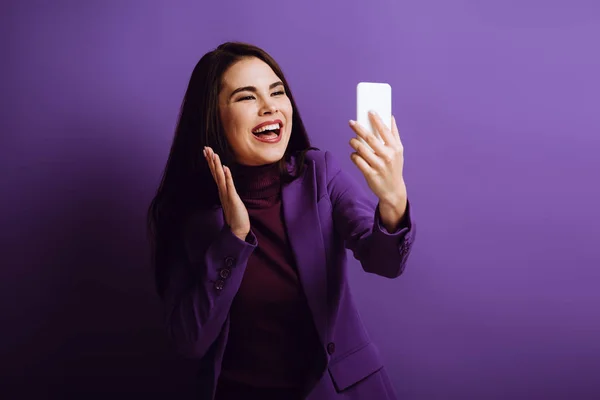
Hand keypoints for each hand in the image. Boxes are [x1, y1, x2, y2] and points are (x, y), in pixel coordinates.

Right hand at [204, 147, 249, 240]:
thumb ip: (228, 192)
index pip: (216, 173)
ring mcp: (227, 195)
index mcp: (222, 190)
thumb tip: (226, 183)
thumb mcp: (231, 200)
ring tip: (214, 154)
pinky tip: (225, 168)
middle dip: (211, 160)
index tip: (207, 151)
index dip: (211, 162)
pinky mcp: (233, 199)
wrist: (238, 230)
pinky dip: (227, 177)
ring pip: (220, 177)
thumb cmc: (236, 215)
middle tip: (206, 148)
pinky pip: (229, 186)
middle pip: (215, 173)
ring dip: (217, 165)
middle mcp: (222, 191)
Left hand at [349, 112, 407, 229]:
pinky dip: (354, 156)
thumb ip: (394, 134)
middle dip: (359, 128)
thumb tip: (391, 117)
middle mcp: (388, 156)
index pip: (384, 131)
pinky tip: (354, 154)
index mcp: (395, 149)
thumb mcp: (398, 152)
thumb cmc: (394, 167)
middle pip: (370, 138)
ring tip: (352, 140)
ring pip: (361, 150)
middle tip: (351, 122)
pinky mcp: (370, 174)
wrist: (393, 190)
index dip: (376, 120)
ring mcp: (379, 166)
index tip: (369, 111)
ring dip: (354, 143)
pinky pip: (357, 161)